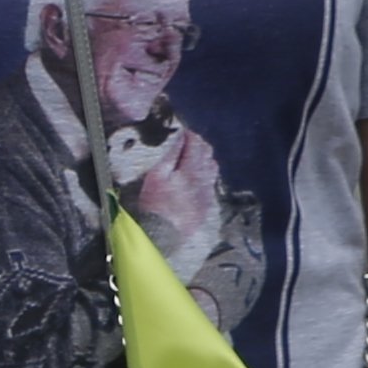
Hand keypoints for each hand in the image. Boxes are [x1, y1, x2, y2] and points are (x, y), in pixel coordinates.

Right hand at [124, 122, 223, 258]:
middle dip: (198, 144)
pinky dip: (204, 175)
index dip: (189, 135)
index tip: (181, 131)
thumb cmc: (155, 204)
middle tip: (185, 142)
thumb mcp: (156, 177)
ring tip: (190, 158)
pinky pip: (211, 183)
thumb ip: (170, 155)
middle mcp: (205, 179)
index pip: (196, 144)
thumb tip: (179, 137)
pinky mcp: (208, 205)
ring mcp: (208, 193)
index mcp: (191, 170)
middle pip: (208, 154)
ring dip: (203, 159)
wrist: (164, 236)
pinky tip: (194, 178)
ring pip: (212, 168)